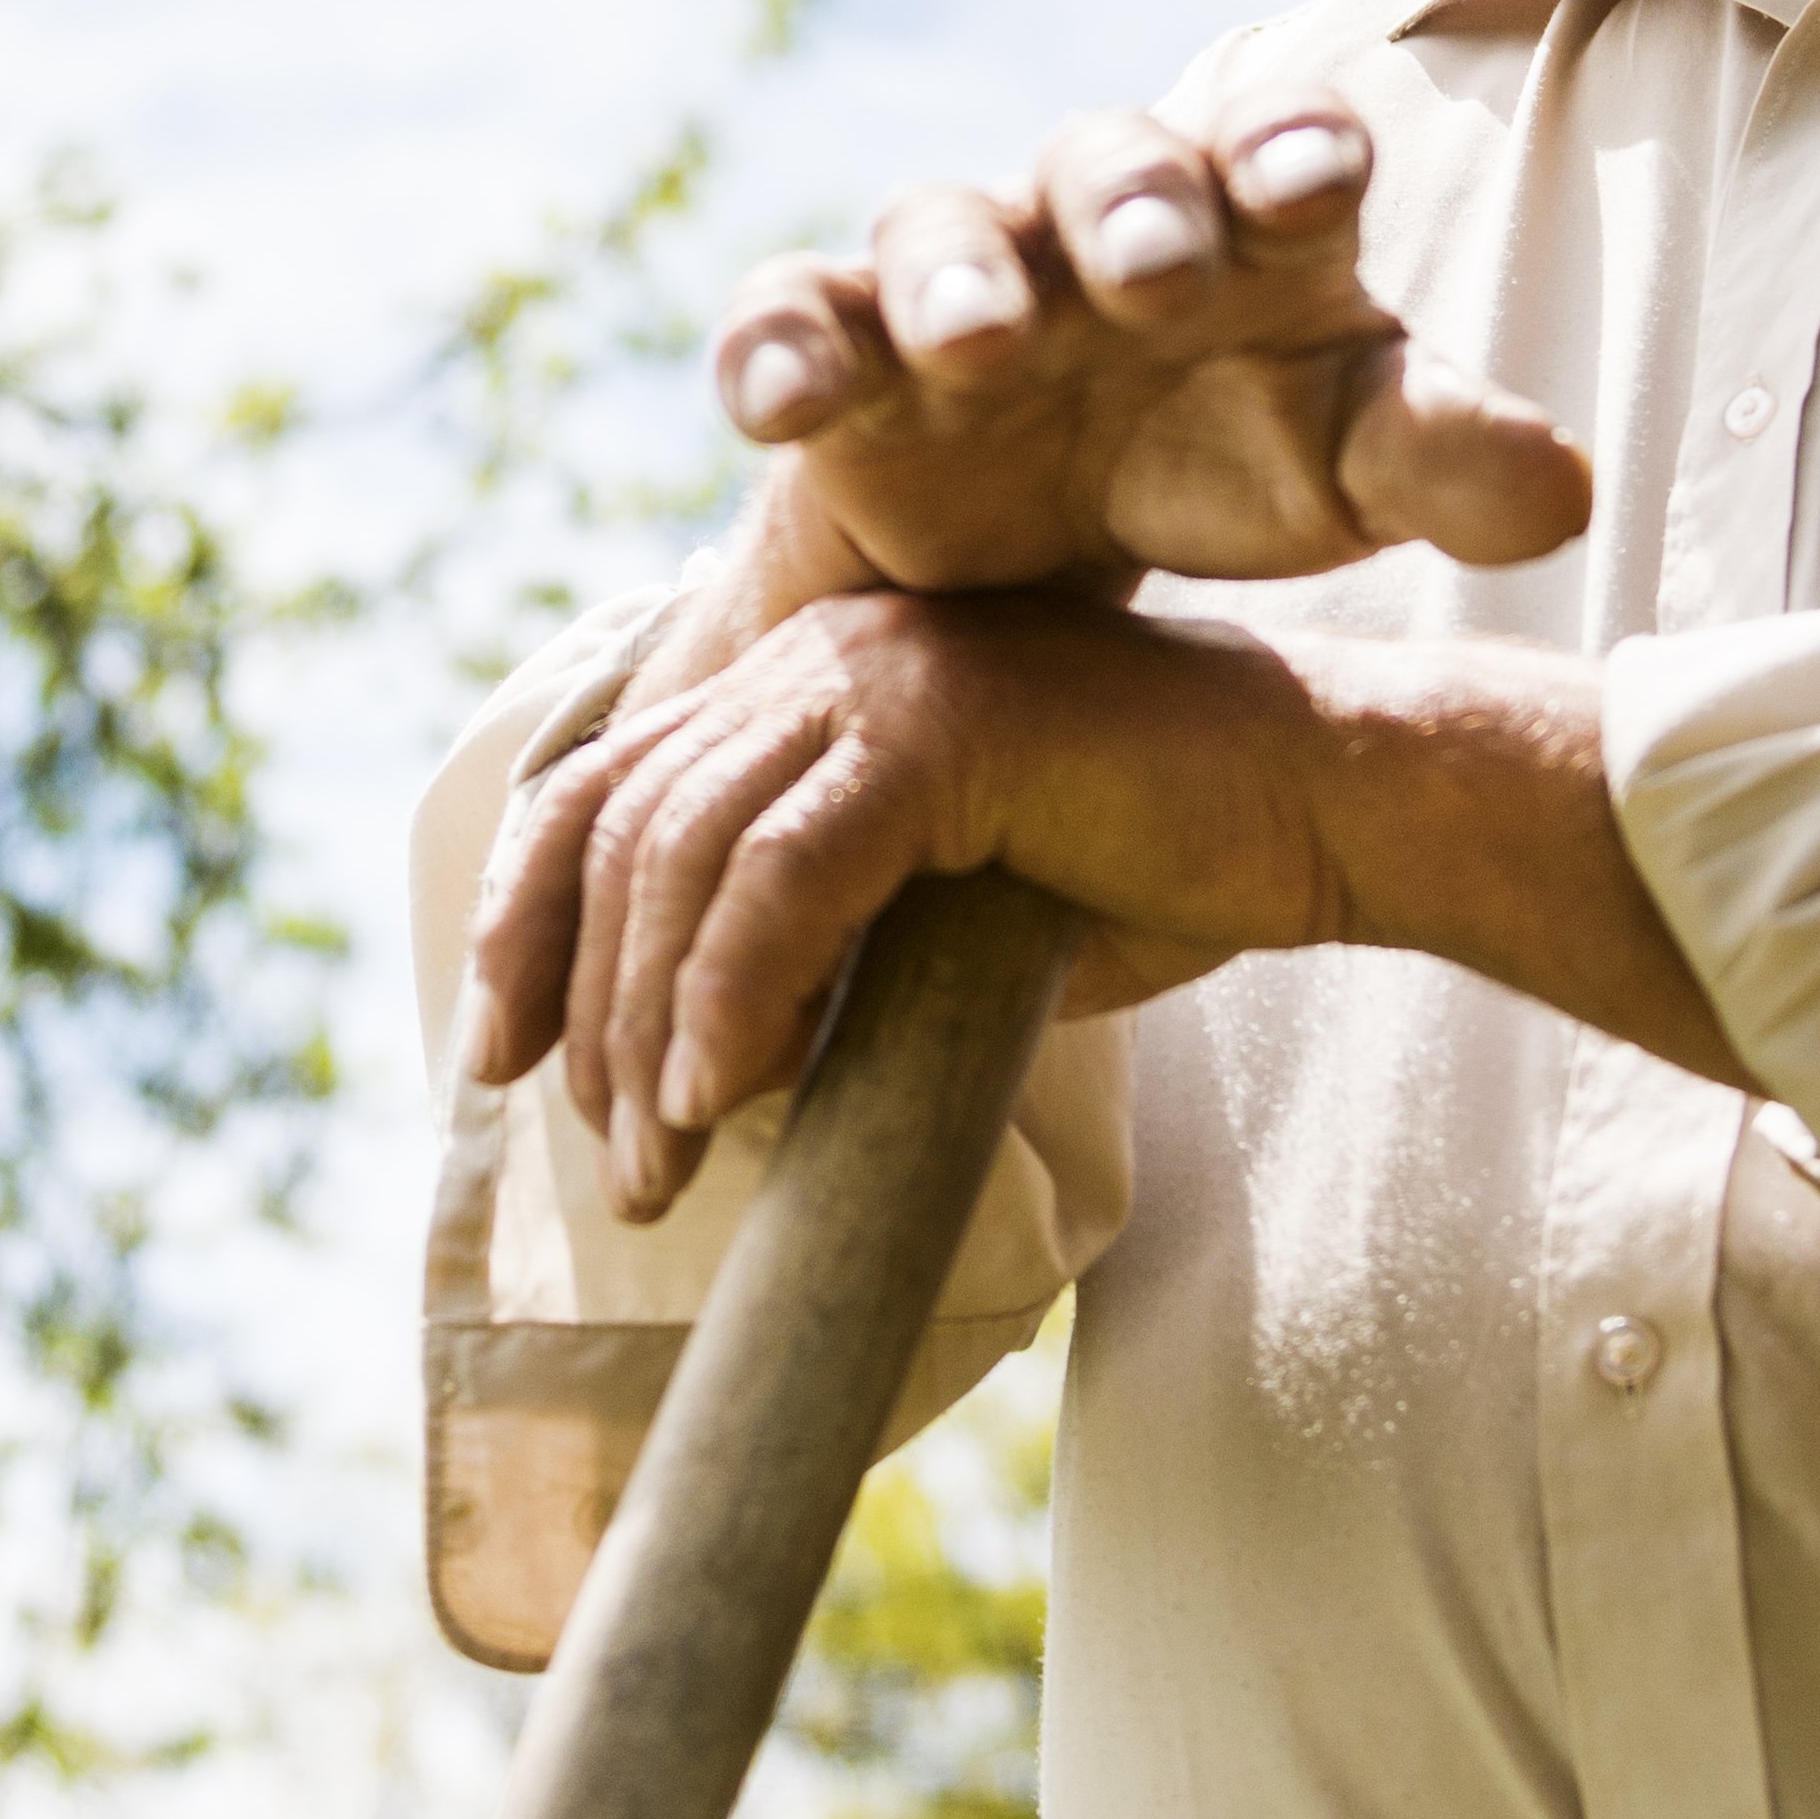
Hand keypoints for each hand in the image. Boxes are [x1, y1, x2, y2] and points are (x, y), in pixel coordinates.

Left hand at [467, 583, 1308, 1215]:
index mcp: (804, 680)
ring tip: (667, 1164)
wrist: (1322, 809)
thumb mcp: (941, 913)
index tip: (497, 1062)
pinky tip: (734, 1095)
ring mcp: (879, 673)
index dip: (525, 924)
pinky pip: (788, 868)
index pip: (603, 790)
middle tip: (618, 1166)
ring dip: (653, 1029)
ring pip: (686, 855)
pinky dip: (738, 990)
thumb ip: (822, 952)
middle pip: (620, 829)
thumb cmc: (1150, 869)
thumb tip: (697, 1085)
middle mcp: (818, 652)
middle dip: (588, 1012)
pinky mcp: (943, 723)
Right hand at [705, 91, 1590, 604]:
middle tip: (1154, 267)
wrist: (1043, 547)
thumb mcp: (1348, 471)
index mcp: (1249, 221)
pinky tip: (772, 403)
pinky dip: (774, 349)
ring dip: (955, 272)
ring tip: (974, 341)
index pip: (1280, 148)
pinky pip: (788, 320)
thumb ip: (1449, 461)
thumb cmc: (1232, 457)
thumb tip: (1568, 488)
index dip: (1292, 149)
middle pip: (1109, 163)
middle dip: (1131, 203)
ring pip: (940, 228)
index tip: (1312, 182)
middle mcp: (1096, 219)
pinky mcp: (839, 355)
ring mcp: (959, 277)